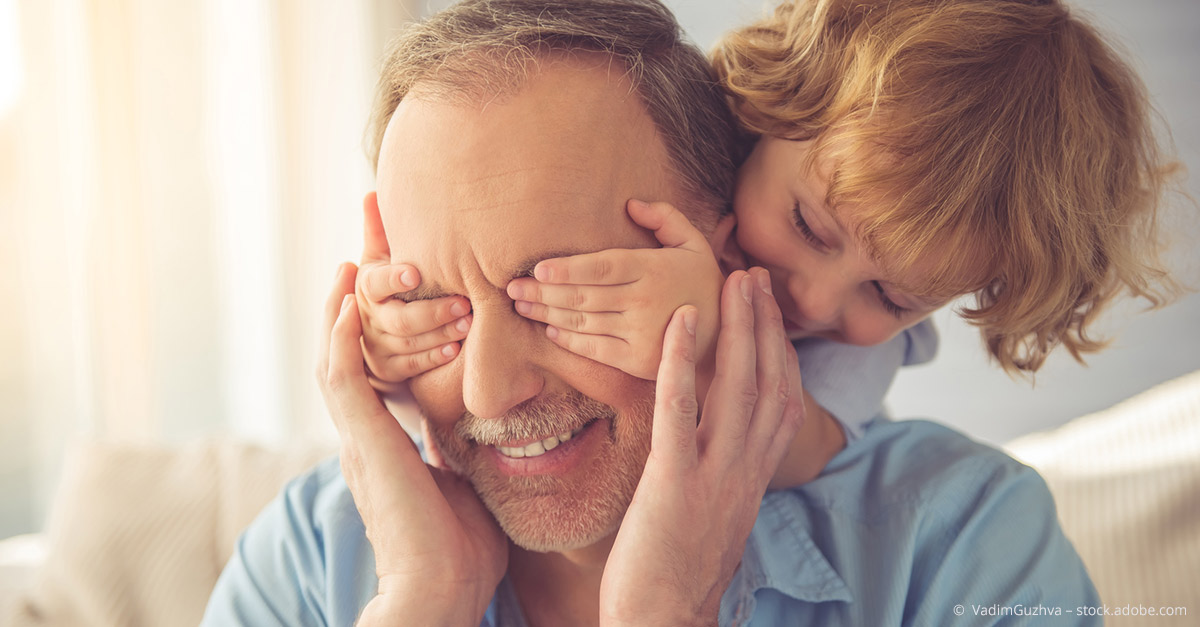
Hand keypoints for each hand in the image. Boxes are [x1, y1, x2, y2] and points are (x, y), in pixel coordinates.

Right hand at [318, 263, 504, 624]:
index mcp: (387, 442)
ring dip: (342, 307)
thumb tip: (483, 432)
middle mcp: (365, 434)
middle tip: (359, 252)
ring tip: (349, 261)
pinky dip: (340, 338)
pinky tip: (346, 301)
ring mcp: (360, 438)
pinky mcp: (365, 443)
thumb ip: (460, 451)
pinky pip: (343, 378)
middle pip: (348, 352)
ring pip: (335, 358)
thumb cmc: (461, 549)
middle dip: (353, 302)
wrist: (442, 591)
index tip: (390, 286)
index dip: (375, 328)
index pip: (376, 369)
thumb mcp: (464, 481)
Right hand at [356, 192, 471, 393]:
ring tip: (470, 323)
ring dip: (441, 334)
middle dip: (432, 312)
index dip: (395, 278)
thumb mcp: (380, 258)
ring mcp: (377, 346)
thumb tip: (371, 192)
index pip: (377, 282)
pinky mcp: (389, 369)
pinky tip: (456, 349)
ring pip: (409, 343)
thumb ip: (379, 230)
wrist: (375, 329)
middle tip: (465, 302)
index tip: (416, 273)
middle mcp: (367, 318)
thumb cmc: (389, 284)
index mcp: (365, 287)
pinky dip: (434, 356)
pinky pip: (412, 365)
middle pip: (398, 319)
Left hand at [506, 199, 722, 380]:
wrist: (727, 336)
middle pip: (583, 296)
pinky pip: (595, 349)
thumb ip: (665, 219)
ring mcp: (641, 334)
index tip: (538, 268)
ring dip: (547, 314)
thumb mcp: (694, 243)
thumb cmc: (704, 283)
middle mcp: (644, 302)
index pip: (602, 268)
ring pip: (583, 322)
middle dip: (543, 291)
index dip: (568, 268)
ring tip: (521, 305)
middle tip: (511, 287)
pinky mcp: (638, 361)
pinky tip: (550, 330)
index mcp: (653, 270)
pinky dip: (569, 340)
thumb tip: (630, 204)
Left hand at [599, 268, 805, 625]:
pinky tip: (679, 321)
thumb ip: (723, 474)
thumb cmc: (678, 572)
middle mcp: (745, 474)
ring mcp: (714, 478)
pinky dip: (682, 361)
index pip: (782, 403)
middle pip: (769, 385)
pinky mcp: (675, 485)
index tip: (770, 312)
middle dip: (766, 326)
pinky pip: (682, 412)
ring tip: (733, 282)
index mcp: (753, 479)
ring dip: (738, 328)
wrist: (663, 624)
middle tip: (755, 275)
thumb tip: (717, 444)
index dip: (780, 352)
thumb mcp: (714, 515)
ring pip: (738, 389)